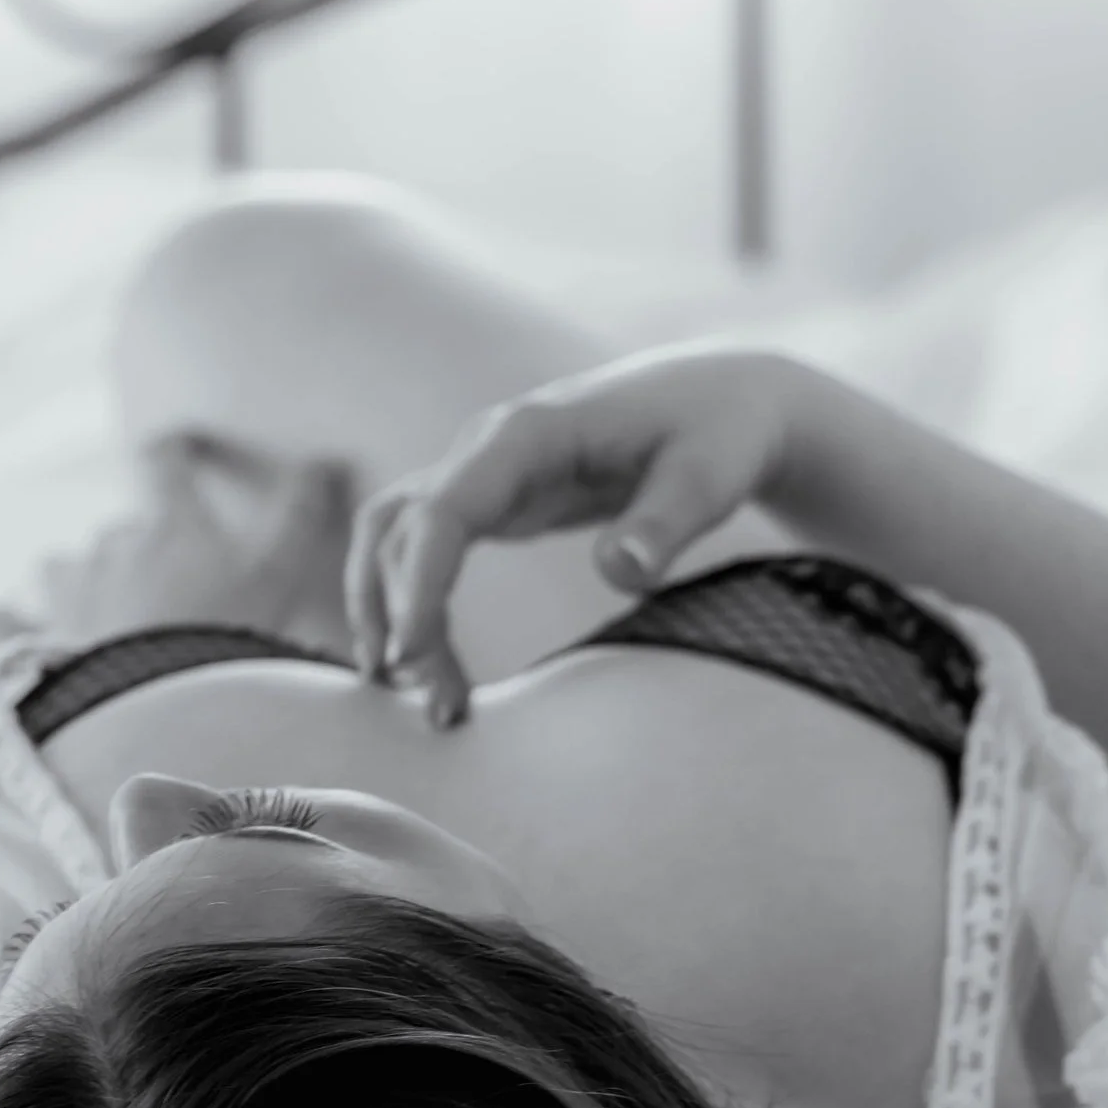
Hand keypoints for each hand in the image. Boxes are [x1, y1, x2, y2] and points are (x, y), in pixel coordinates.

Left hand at [0, 434, 355, 652]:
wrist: (158, 706)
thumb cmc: (224, 636)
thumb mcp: (279, 574)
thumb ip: (302, 514)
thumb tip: (328, 458)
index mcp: (168, 524)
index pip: (165, 463)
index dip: (175, 451)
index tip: (181, 446)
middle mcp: (111, 547)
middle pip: (121, 527)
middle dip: (140, 543)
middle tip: (169, 578)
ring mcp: (71, 594)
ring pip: (65, 564)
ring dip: (78, 573)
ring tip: (94, 597)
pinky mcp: (42, 641)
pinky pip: (6, 622)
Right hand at [344, 348, 800, 725]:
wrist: (722, 399)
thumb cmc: (719, 433)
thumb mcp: (709, 478)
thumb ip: (666, 524)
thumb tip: (622, 573)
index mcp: (529, 434)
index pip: (444, 509)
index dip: (418, 582)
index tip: (413, 653)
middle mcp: (488, 448)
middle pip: (404, 531)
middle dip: (402, 617)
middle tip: (442, 708)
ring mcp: (483, 472)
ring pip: (395, 537)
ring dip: (385, 610)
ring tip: (412, 695)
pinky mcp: (490, 499)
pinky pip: (420, 545)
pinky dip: (403, 598)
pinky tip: (419, 661)